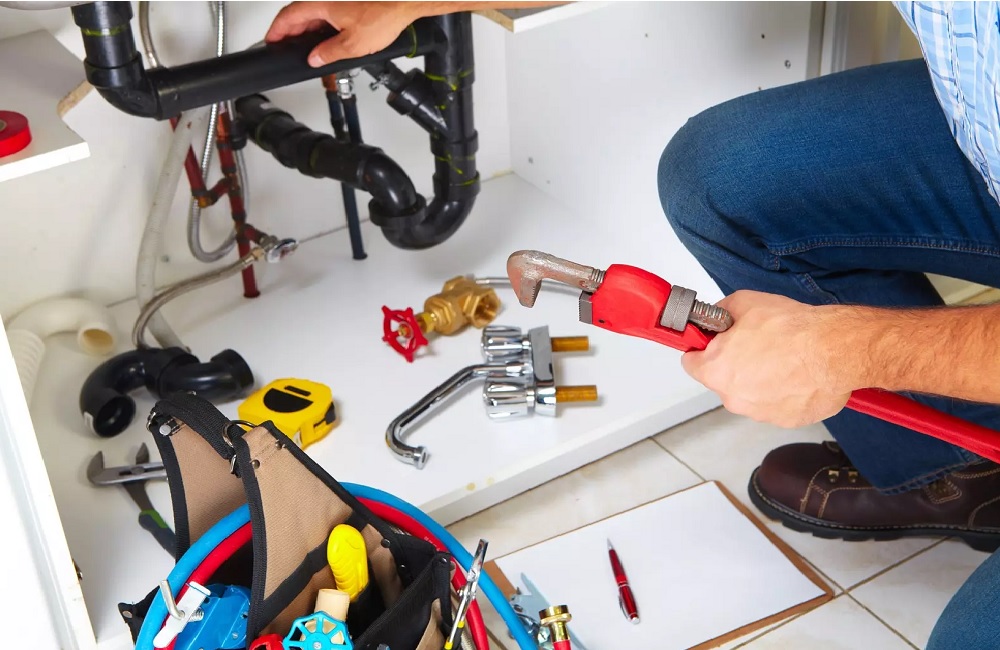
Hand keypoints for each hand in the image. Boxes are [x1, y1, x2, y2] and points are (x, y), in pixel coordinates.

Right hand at [265, 2, 420, 66]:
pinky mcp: (348, 7)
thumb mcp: (352, 45)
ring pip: (312, 15)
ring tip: (301, 47)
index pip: (289, 16)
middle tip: (282, 46)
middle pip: (298, 15)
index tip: (270, 40)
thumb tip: (314, 58)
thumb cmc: (382, 17)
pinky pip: (325, 16)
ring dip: (303, 30)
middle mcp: (327, 0)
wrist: (403, 5)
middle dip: (288, 31)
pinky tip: (324, 41)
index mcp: (322, 6)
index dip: (276, 30)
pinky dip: (318, 28)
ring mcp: (337, 3)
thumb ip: (329, 54)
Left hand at [681, 290, 858, 427]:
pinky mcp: (786, 420)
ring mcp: (760, 413)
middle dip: (735, 363)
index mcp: (716, 370)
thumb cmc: (792, 329)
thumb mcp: (744, 302)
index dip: (702, 349)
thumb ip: (721, 312)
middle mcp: (733, 398)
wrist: (833, 351)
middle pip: (723, 379)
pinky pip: (776, 405)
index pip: (691, 363)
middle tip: (757, 345)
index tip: (712, 343)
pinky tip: (797, 374)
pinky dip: (784, 392)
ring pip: (751, 394)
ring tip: (782, 359)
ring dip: (761, 379)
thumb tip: (717, 317)